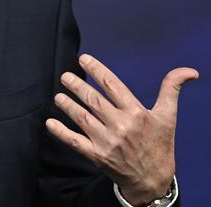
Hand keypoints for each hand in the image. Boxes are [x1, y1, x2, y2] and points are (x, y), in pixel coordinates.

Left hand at [46, 54, 197, 205]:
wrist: (153, 179)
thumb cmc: (159, 144)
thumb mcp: (167, 116)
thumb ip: (171, 89)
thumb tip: (188, 71)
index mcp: (136, 113)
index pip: (112, 86)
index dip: (97, 70)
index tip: (83, 59)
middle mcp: (121, 126)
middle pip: (93, 100)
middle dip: (77, 86)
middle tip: (65, 76)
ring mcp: (107, 141)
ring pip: (82, 118)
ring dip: (67, 105)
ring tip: (58, 95)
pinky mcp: (97, 156)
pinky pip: (75, 142)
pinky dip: (61, 132)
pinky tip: (50, 123)